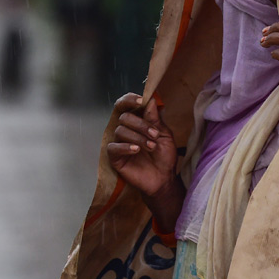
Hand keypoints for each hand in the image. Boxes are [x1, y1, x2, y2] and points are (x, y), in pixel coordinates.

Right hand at [105, 93, 184, 229]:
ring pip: (120, 131)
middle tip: (154, 135)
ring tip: (151, 147)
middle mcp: (125, 130)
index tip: (141, 101)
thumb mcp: (164, 135)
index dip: (130, 99)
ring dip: (138, 137)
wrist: (164, 178)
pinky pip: (113, 147)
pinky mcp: (115, 157)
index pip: (126, 105)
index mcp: (136, 121)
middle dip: (141, 124)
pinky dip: (125, 146)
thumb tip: (149, 100)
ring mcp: (119, 143)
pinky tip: (136, 150)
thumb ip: (155, 119)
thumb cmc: (164, 156)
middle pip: (124, 117)